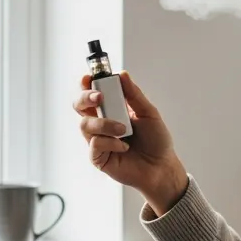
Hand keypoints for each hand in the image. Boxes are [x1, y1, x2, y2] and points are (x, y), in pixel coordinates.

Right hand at [72, 71, 187, 215]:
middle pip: (79, 105)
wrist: (161, 166)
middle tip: (100, 98)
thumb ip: (134, 95)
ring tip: (124, 130)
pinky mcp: (97, 156)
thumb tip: (122, 74)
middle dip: (85, 97)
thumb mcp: (148, 113)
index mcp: (112, 109)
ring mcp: (97, 139)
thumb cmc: (156, 140)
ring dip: (105, 123)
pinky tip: (125, 147)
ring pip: (85, 124)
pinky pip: (95, 143)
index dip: (87, 84)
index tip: (89, 77)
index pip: (92, 92)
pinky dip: (111, 142)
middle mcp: (101, 122)